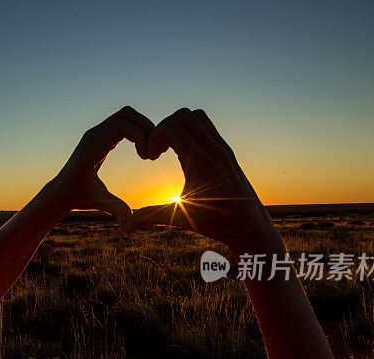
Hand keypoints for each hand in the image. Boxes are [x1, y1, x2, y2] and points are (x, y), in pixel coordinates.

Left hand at [50, 106, 155, 226]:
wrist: (61, 192)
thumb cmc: (79, 197)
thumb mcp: (99, 203)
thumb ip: (116, 211)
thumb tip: (128, 228)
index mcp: (93, 146)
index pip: (123, 125)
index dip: (142, 136)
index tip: (148, 158)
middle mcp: (94, 134)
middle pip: (127, 114)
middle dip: (146, 128)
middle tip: (154, 152)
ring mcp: (96, 132)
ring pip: (126, 115)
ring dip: (142, 128)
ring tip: (149, 152)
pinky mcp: (100, 135)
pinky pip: (123, 123)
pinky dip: (136, 131)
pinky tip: (141, 152)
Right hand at [124, 108, 279, 254]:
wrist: (250, 225)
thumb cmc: (216, 224)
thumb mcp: (180, 218)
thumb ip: (150, 218)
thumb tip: (123, 228)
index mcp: (201, 163)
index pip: (172, 126)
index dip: (154, 136)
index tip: (151, 157)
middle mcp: (214, 150)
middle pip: (183, 115)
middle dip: (165, 126)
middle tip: (158, 150)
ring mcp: (223, 148)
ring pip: (197, 116)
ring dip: (179, 125)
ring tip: (170, 148)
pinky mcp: (227, 150)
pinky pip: (207, 126)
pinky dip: (191, 131)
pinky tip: (184, 154)